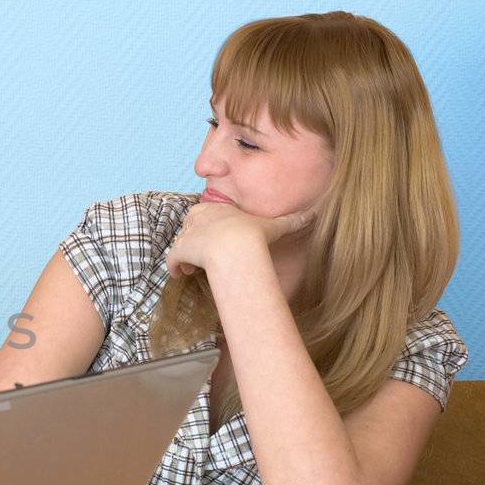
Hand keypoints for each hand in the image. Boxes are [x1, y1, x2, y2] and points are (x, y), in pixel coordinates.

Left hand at [165, 202, 313, 277]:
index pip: (203, 214)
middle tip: (203, 255)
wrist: (235, 247)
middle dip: (194, 241)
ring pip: (180, 245)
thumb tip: (314, 215)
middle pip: (189, 228)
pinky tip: (181, 275)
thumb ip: (291, 222)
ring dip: (184, 257)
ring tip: (193, 268)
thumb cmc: (252, 234)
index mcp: (214, 209)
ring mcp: (185, 236)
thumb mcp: (273, 225)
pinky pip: (171, 262)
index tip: (214, 240)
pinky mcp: (178, 253)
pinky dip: (174, 269)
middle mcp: (195, 220)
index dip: (207, 227)